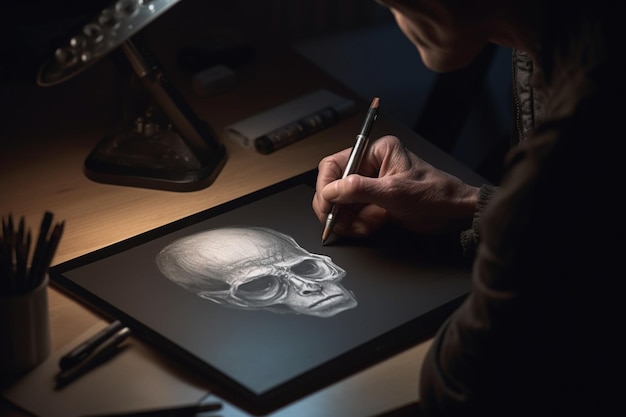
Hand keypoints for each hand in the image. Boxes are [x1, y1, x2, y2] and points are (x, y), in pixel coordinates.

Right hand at [312, 135, 479, 236]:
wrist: (455, 214)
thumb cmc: (435, 195)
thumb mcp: (394, 192)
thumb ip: (358, 190)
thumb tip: (330, 191)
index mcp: (376, 152)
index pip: (335, 164)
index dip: (326, 186)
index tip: (326, 206)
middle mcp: (371, 166)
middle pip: (335, 186)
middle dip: (336, 208)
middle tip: (338, 224)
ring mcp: (372, 186)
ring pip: (342, 205)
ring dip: (347, 220)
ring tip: (360, 228)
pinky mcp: (375, 203)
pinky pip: (354, 215)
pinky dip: (357, 225)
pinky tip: (368, 228)